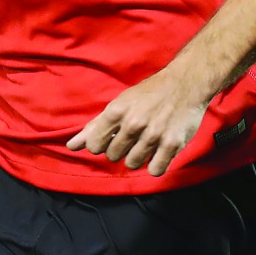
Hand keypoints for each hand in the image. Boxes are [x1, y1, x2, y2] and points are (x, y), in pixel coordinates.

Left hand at [66, 68, 208, 176]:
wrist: (184, 84)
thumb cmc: (149, 93)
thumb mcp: (120, 103)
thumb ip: (96, 125)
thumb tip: (71, 146)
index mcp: (117, 111)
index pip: (94, 144)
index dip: (100, 144)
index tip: (110, 138)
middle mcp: (133, 124)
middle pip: (113, 156)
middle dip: (120, 149)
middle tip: (132, 136)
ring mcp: (153, 135)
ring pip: (132, 164)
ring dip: (137, 157)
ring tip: (145, 142)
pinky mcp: (172, 144)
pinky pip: (155, 170)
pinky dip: (155, 164)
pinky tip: (158, 152)